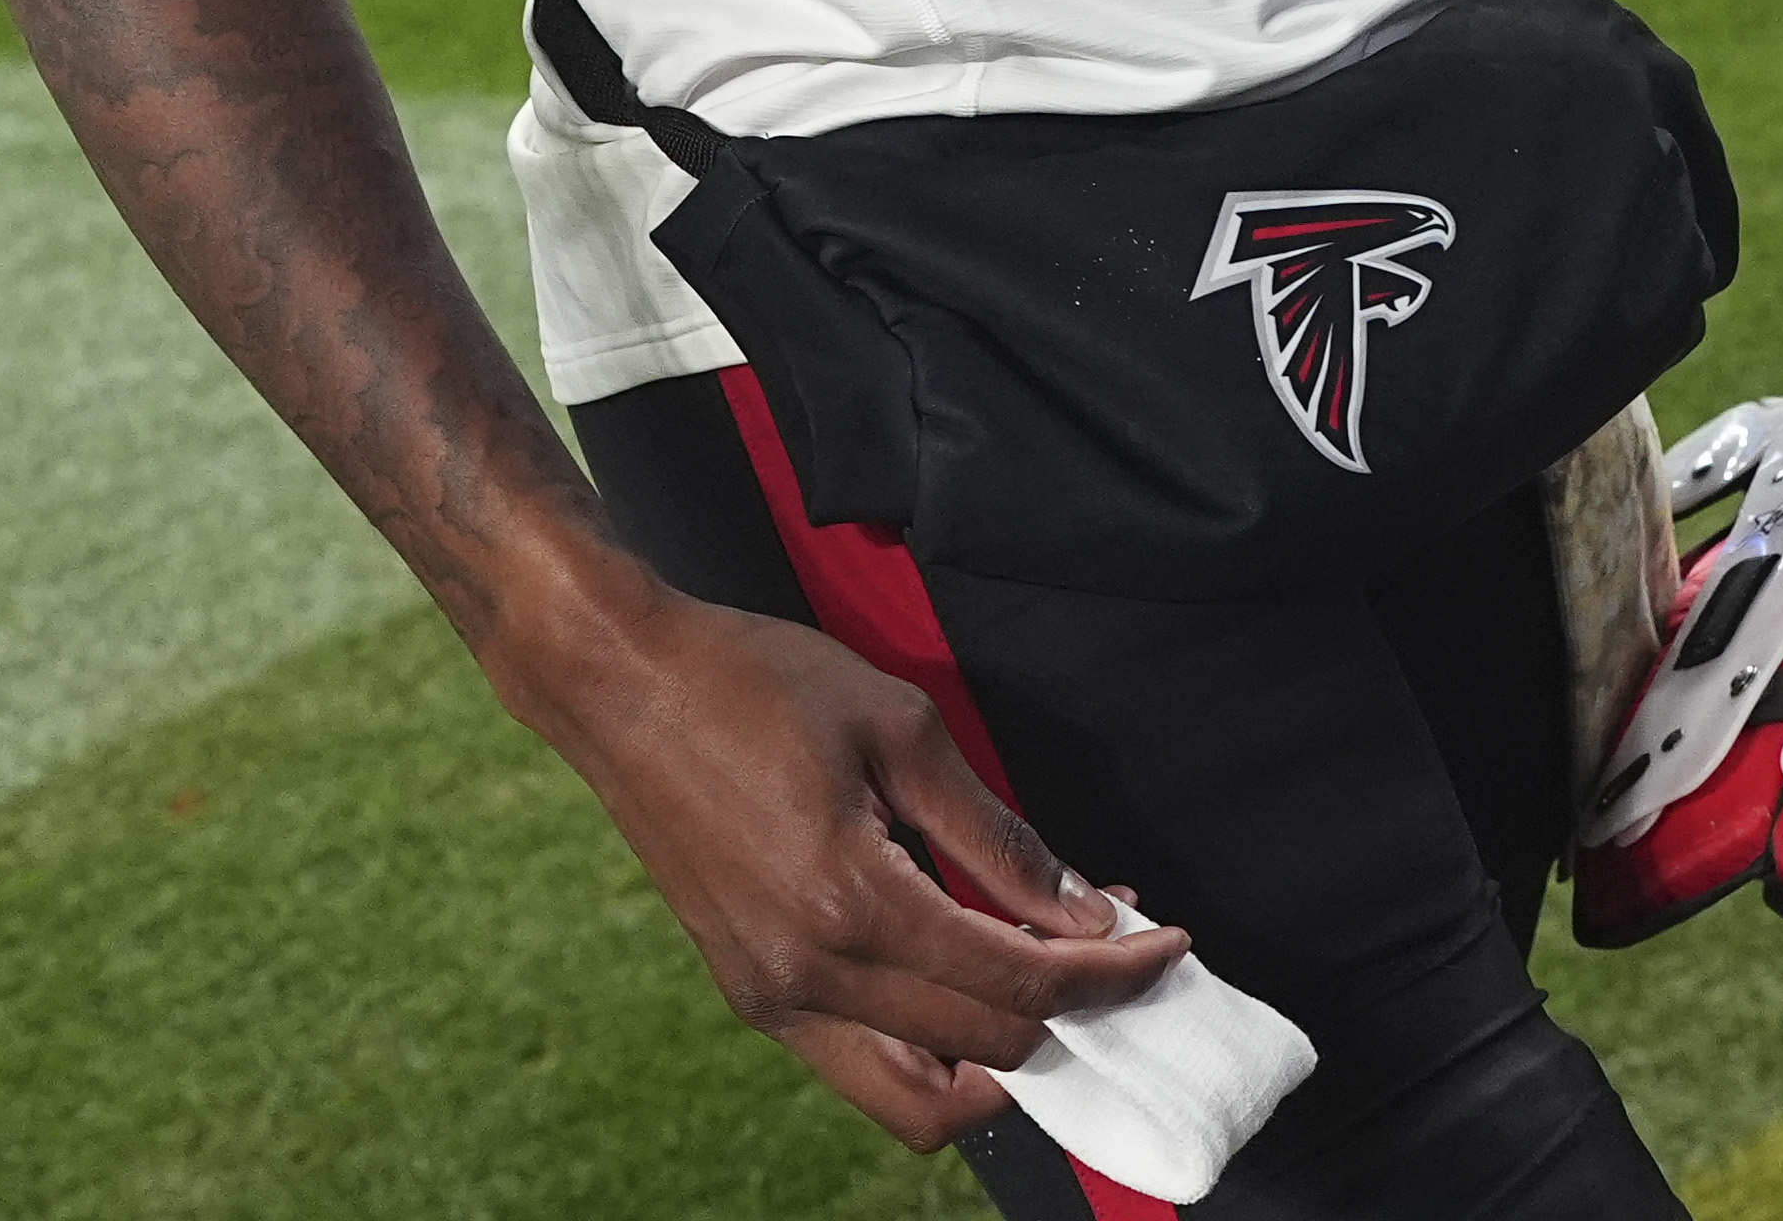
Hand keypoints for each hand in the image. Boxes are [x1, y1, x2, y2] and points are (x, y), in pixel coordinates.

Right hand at [504, 583, 1181, 1148]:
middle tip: (1119, 952)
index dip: (1111, 974)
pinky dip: (931, 1052)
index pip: (1020, 983)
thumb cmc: (752, 681)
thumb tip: (1078, 911)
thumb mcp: (900, 729)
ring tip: (1050, 992)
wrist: (618, 683)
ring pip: (915, 1102)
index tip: (1164, 946)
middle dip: (1075, 1013)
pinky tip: (967, 979)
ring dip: (999, 1065)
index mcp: (850, 905)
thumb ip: (996, 835)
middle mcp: (807, 977)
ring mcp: (770, 998)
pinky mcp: (750, 993)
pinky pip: (859, 1068)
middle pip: (985, 1052)